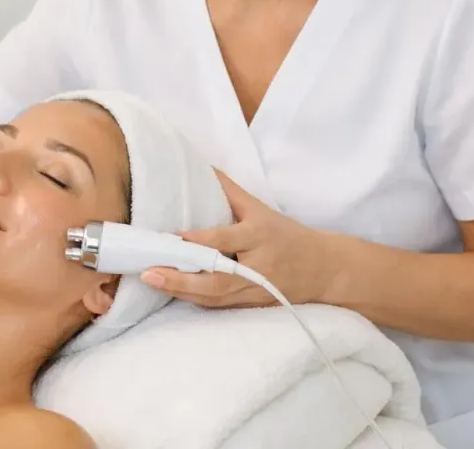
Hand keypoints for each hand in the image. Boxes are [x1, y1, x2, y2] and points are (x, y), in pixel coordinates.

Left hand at [140, 171, 339, 308]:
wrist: (324, 269)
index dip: (198, 242)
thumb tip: (204, 168)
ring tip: (152, 282)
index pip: (225, 240)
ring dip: (181, 291)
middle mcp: (257, 266)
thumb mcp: (262, 209)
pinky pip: (220, 306)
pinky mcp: (253, 305)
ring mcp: (256, 290)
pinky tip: (172, 292)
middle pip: (216, 279)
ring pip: (215, 297)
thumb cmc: (288, 235)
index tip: (171, 239)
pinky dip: (195, 300)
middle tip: (149, 273)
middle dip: (181, 278)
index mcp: (259, 236)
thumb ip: (231, 191)